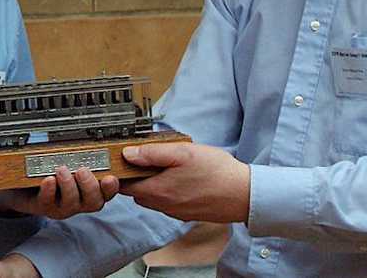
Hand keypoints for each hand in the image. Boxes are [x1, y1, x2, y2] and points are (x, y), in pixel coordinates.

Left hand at [0, 165, 118, 219]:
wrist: (25, 185)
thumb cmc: (54, 170)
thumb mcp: (72, 161)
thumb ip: (84, 155)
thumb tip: (94, 141)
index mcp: (91, 189)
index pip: (108, 191)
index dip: (112, 187)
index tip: (110, 177)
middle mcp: (80, 200)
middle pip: (94, 201)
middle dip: (90, 186)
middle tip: (82, 170)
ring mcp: (62, 206)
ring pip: (71, 203)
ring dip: (68, 185)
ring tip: (62, 169)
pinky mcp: (44, 206)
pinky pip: (47, 201)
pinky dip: (49, 190)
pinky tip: (48, 180)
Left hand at [119, 142, 249, 222]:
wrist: (244, 194)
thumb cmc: (217, 172)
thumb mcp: (183, 153)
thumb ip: (153, 153)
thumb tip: (128, 154)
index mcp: (158, 191)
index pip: (125, 186)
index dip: (122, 172)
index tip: (124, 159)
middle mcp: (164, 206)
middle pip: (138, 192)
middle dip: (136, 177)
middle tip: (146, 158)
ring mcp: (176, 211)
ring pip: (153, 198)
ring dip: (152, 184)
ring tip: (166, 166)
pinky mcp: (187, 213)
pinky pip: (168, 202)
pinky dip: (167, 190)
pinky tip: (181, 177)